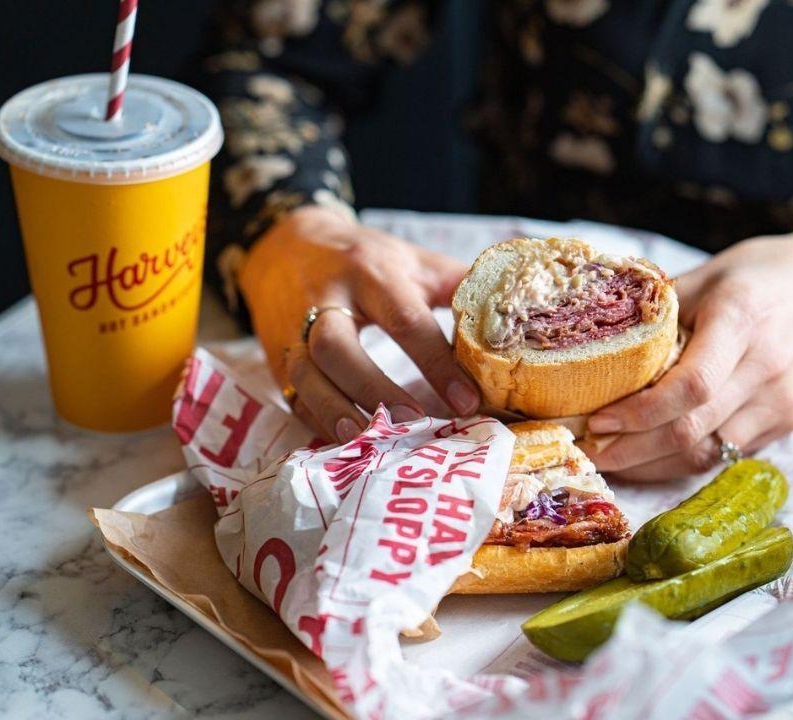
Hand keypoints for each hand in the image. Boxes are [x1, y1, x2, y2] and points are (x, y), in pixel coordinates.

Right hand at [237, 205, 479, 441]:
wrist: (287, 244)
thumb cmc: (365, 258)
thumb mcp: (411, 260)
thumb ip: (458, 287)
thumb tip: (516, 317)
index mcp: (371, 273)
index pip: (405, 319)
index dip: (436, 362)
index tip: (467, 400)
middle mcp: (327, 299)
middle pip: (337, 345)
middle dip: (374, 386)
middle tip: (414, 421)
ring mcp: (294, 329)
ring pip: (305, 371)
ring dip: (335, 408)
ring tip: (367, 438)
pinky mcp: (277, 356)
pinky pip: (292, 393)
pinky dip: (315, 419)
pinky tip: (342, 441)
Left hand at [584, 219, 792, 480]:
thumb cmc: (763, 274)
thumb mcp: (708, 275)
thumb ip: (660, 312)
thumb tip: (599, 342)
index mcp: (741, 321)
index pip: (690, 387)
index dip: (639, 413)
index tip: (598, 420)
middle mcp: (766, 368)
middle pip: (693, 430)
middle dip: (633, 451)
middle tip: (591, 452)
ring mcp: (781, 403)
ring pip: (707, 454)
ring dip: (653, 465)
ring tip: (611, 458)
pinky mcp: (787, 424)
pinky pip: (726, 453)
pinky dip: (682, 460)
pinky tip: (649, 455)